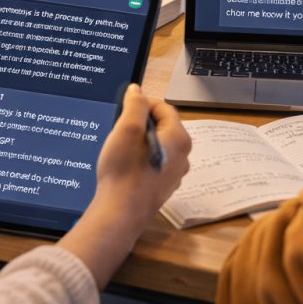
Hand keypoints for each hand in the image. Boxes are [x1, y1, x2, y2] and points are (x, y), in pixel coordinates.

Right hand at [93, 85, 190, 214]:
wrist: (121, 212)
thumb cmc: (125, 170)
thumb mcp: (127, 128)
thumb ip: (135, 105)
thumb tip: (138, 91)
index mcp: (179, 138)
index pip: (164, 108)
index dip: (143, 103)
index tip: (125, 107)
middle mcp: (183, 156)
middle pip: (162, 127)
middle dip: (141, 123)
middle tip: (120, 128)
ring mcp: (174, 174)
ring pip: (157, 146)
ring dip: (140, 142)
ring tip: (120, 147)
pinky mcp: (163, 186)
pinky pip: (154, 163)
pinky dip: (140, 159)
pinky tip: (124, 166)